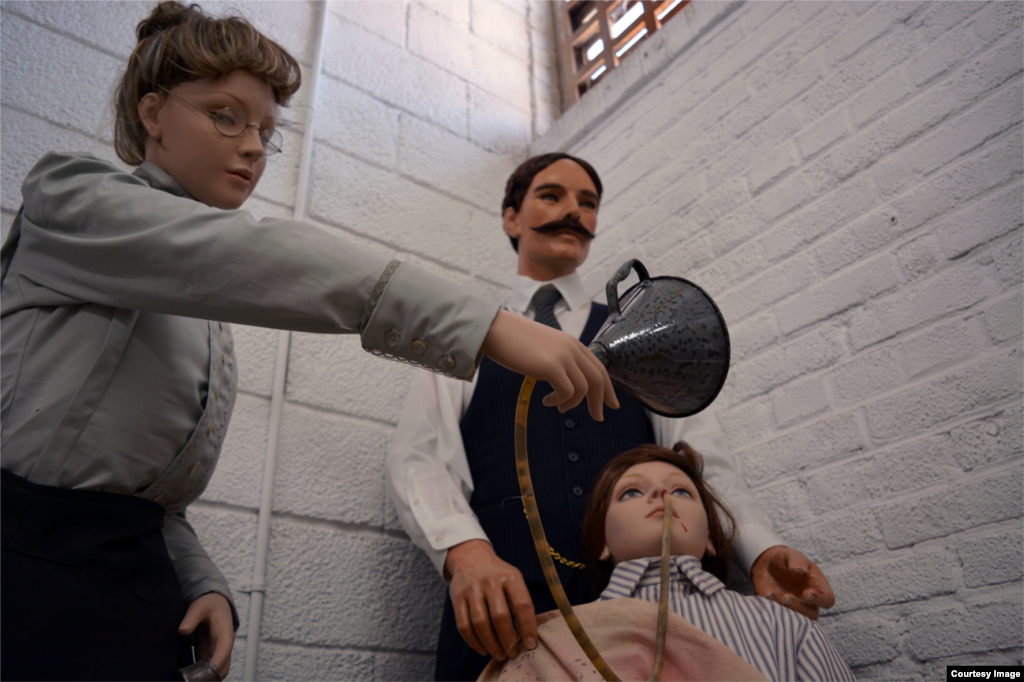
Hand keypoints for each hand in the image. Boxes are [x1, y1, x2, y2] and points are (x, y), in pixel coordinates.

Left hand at [179, 592, 234, 677]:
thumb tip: (183, 631)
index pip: (225, 649)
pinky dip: (202, 675)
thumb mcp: (198, 607)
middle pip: (224, 666)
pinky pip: (209, 669)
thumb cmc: (208, 605)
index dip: (218, 662)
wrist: (215, 604)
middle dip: (212, 675)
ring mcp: (217, 652)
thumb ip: (191, 618)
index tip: (207, 672)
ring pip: (218, 671)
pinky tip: (189, 677)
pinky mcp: (209, 654)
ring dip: (207, 677)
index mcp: (224, 633)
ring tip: (190, 679)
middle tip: (193, 679)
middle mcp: (224, 645)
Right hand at [445, 539, 537, 660]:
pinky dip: (473, 642)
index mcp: (510, 577)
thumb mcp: (513, 579)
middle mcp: (490, 581)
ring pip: (480, 623)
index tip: (531, 644)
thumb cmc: (498, 575)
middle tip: (513, 654)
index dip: (528, 627)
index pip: (522, 604)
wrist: (470, 557)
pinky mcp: (457, 598)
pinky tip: (483, 649)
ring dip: (491, 644)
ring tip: (499, 655)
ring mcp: (472, 589)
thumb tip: (527, 637)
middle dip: (508, 640)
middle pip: (500, 616)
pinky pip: (463, 625)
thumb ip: (520, 602)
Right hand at [480, 309, 618, 420]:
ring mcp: (563, 356)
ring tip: (559, 407)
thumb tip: (565, 382)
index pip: (598, 368)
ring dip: (572, 403)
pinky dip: (559, 401)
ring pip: (583, 388)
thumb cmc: (513, 340)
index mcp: (572, 343)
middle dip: (600, 401)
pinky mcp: (551, 366)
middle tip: (598, 417)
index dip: (608, 388)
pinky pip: (566, 392)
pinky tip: (547, 401)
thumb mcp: (544, 347)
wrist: (495, 329)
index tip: (611, 404)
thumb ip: (558, 359)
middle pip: (597, 379)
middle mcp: (572, 348)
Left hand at [751, 546, 834, 619]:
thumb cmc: (785, 561)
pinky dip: (772, 609)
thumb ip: (797, 561)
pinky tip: (767, 595)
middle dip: (799, 608)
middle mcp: (808, 601)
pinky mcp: (779, 611)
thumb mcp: (792, 555)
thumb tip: (801, 572)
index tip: (807, 593)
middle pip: (812, 615)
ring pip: (797, 619)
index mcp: (817, 586)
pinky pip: (778, 617)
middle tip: (786, 597)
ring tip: (774, 595)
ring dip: (786, 611)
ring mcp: (794, 608)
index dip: (820, 599)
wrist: (766, 566)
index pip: (827, 599)